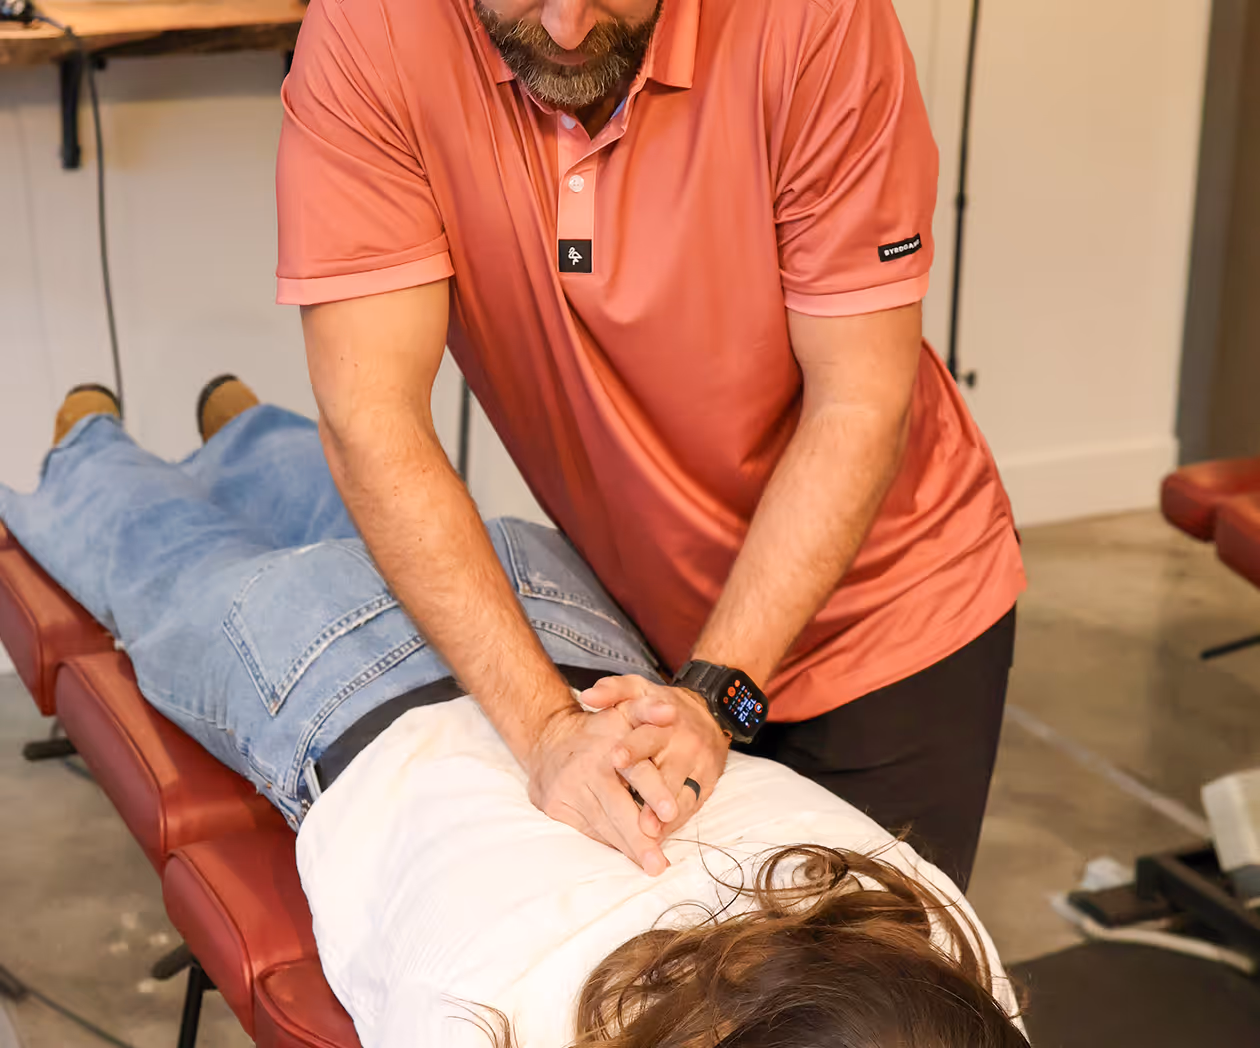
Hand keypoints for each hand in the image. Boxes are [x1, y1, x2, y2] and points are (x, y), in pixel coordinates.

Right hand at [526, 702, 676, 875]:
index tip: (670, 813)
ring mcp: (567, 790)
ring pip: (603, 826)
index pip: (636, 771)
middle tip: (659, 863)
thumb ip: (649, 711)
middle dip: (640, 838)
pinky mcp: (554, 806)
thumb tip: (670, 712)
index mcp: (608, 745)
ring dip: (627, 848)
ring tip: (650, 865)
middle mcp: (586, 769)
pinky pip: (588, 830)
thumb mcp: (623, 710)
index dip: (654, 791)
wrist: (547, 737)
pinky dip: (608, 842)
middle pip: (617, 809)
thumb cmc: (599, 729)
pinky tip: (626, 853)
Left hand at [580, 675, 730, 838]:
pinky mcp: (708, 783)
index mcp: (663, 722)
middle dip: (654, 796)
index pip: (647, 736)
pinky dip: (676, 823)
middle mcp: (684, 744)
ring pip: (682, 795)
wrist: (709, 712)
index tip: (615, 759)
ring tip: (649, 835)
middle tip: (641, 820)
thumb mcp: (639, 689)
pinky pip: (692, 806)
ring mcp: (698, 766)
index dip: (631, 749)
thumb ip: (612, 691)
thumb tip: (588, 695)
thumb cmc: (662, 705)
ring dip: (665, 817)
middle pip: (667, 774)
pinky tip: (660, 836)